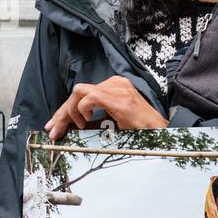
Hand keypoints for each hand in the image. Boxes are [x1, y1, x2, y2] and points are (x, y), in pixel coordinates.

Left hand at [44, 75, 167, 139]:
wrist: (162, 134)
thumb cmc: (142, 131)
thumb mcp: (115, 122)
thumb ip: (97, 118)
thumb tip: (72, 125)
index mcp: (116, 87)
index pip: (84, 93)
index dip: (66, 110)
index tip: (56, 125)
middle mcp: (116, 83)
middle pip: (78, 91)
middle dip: (62, 112)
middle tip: (54, 129)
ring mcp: (118, 88)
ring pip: (79, 92)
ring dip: (71, 111)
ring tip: (78, 126)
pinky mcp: (118, 97)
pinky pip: (89, 97)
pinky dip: (82, 111)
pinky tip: (88, 123)